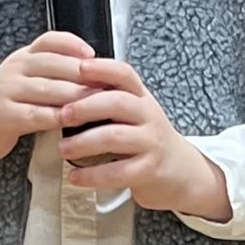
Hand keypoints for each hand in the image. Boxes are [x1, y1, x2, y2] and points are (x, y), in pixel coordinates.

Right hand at [0, 32, 98, 179]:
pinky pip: (38, 115)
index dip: (74, 45)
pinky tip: (76, 123)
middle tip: (112, 85)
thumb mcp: (25, 77)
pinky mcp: (6, 114)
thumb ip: (53, 72)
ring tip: (101, 104)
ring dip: (78, 97)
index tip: (95, 55)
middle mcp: (16, 68)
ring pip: (51, 90)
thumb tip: (97, 72)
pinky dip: (59, 118)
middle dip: (86, 75)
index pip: (51, 41)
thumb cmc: (7, 101)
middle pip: (57, 65)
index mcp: (24, 56)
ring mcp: (9, 90)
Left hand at [55, 58, 233, 219]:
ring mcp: (151, 143)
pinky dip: (92, 175)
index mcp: (141, 98)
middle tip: (62, 115)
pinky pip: (118, 172)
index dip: (102, 68)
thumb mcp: (134, 112)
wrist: (181, 171)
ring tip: (63, 148)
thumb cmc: (146, 139)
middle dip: (85, 106)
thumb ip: (109, 98)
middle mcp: (149, 116)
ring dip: (84, 142)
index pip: (124, 74)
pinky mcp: (149, 171)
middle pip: (117, 102)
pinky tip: (75, 176)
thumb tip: (65, 85)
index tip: (79, 68)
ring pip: (114, 137)